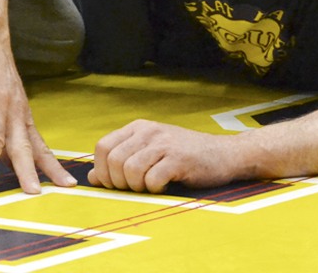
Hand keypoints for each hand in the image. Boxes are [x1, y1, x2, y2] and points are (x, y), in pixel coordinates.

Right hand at [0, 26, 73, 194]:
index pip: (40, 147)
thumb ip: (9, 131)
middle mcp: (14, 112)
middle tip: (34, 194)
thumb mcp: (8, 104)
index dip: (53, 167)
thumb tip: (8, 160)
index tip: (69, 185)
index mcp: (23, 117)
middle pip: (23, 148)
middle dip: (28, 172)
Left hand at [88, 120, 238, 193]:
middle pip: (114, 161)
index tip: (116, 183)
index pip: (102, 147)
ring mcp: (164, 143)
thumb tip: (92, 178)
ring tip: (151, 186)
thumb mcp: (150, 154)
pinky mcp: (179, 158)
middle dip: (119, 182)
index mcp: (139, 127)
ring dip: (137, 187)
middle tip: (136, 188)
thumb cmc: (185, 158)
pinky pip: (152, 179)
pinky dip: (154, 189)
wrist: (225, 154)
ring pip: (130, 170)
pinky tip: (165, 186)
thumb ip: (122, 162)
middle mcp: (149, 131)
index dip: (103, 170)